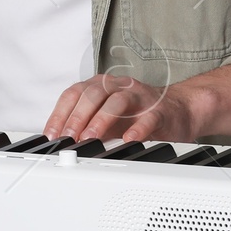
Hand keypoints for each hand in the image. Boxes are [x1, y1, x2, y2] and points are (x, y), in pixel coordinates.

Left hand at [43, 65, 230, 144]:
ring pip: (117, 101)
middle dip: (77, 117)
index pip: (73, 94)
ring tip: (91, 138)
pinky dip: (137, 129)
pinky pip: (147, 118)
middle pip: (92, 94)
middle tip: (69, 137)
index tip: (52, 135)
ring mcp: (139, 96)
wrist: (178, 110)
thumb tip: (59, 144)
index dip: (60, 114)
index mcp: (100, 86)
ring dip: (101, 121)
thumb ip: (84, 127)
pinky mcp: (159, 109)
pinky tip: (128, 141)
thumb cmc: (136, 116)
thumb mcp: (105, 120)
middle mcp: (118, 87)